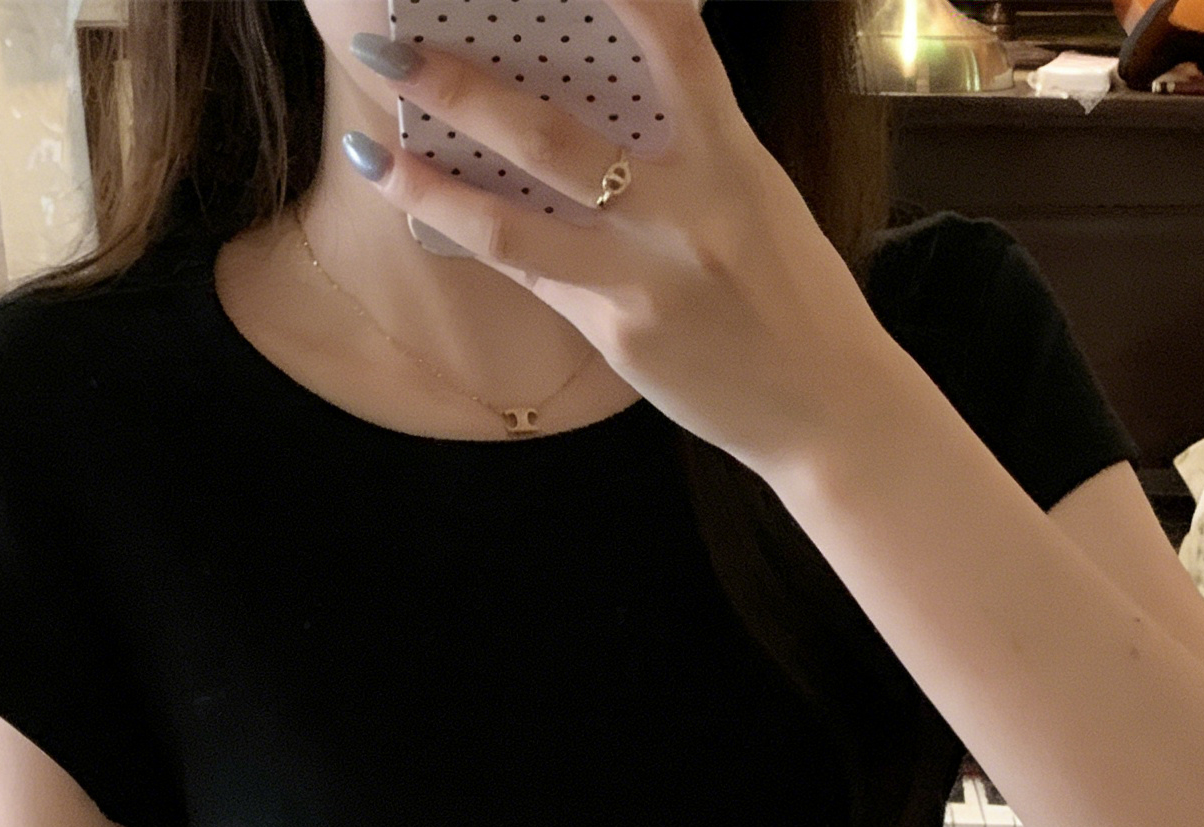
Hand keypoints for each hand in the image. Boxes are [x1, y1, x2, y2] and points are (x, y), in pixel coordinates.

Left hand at [341, 0, 885, 479]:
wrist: (828, 409)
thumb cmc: (792, 294)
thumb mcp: (755, 197)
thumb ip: (689, 145)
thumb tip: (600, 100)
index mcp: (732, 155)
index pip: (677, 40)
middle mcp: (687, 210)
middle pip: (553, 134)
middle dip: (463, 86)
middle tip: (395, 44)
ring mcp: (646, 278)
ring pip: (515, 221)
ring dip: (432, 183)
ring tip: (375, 152)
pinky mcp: (621, 335)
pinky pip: (532, 275)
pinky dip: (475, 237)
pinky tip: (426, 209)